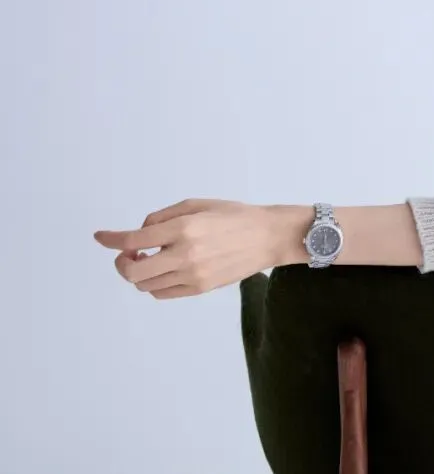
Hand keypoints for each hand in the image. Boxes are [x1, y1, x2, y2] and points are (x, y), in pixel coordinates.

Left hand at [94, 199, 288, 298]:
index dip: (111, 239)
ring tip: (150, 260)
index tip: (101, 237)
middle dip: (122, 262)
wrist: (268, 237)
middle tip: (128, 254)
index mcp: (183, 228)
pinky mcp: (200, 289)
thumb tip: (141, 233)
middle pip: (132, 271)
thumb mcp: (197, 204)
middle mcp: (184, 254)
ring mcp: (192, 275)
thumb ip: (163, 217)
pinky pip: (162, 293)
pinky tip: (164, 270)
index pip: (133, 240)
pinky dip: (154, 283)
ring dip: (139, 273)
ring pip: (145, 285)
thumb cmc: (234, 215)